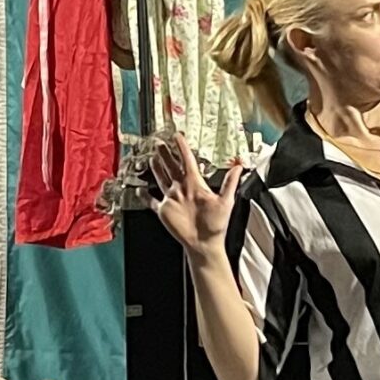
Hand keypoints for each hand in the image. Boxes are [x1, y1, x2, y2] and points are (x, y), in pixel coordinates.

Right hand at [149, 137, 242, 256]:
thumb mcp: (226, 201)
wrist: (205, 243)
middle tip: (160, 143)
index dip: (181, 148)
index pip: (187, 160)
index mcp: (195, 184)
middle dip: (165, 154)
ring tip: (153, 156)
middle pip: (171, 166)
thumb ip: (230, 183)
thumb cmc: (216, 225)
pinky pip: (152, 201)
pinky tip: (139, 190)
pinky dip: (144, 196)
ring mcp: (172, 198)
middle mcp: (182, 188)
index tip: (177, 136)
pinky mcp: (164, 210)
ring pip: (162, 178)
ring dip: (157, 168)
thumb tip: (239, 166)